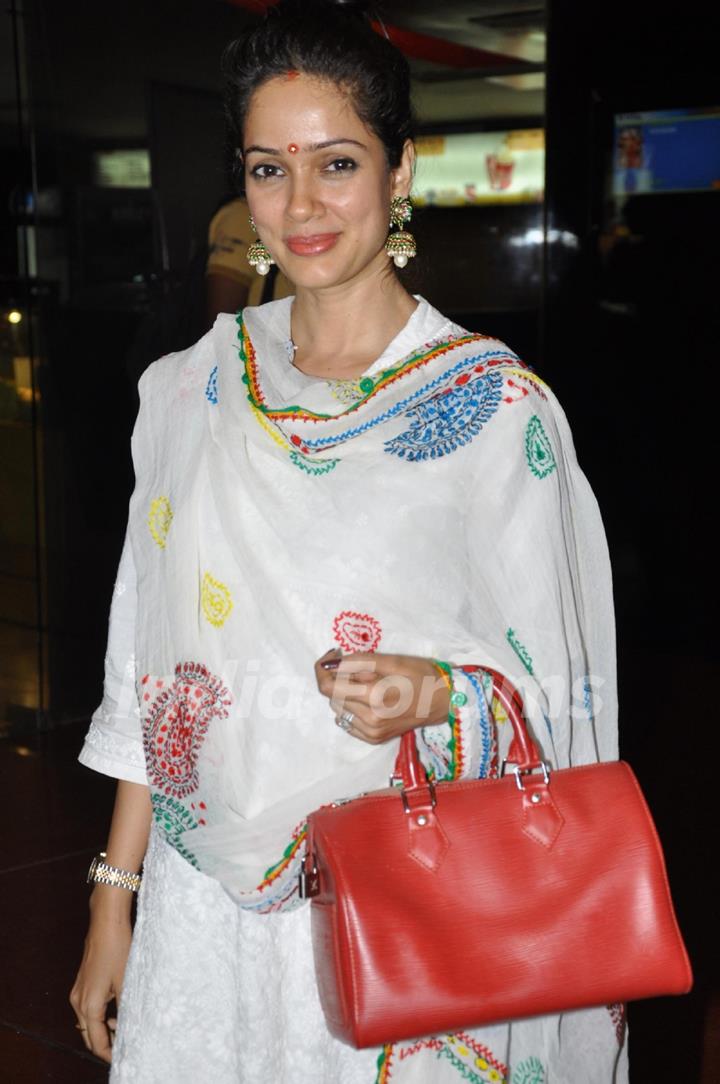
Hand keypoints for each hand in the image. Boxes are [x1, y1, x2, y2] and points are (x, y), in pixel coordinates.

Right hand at [69, 893, 132, 1062]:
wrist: (106, 922)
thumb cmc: (118, 949)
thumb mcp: (127, 981)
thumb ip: (127, 1008)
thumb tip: (131, 1027)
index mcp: (89, 1006)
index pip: (96, 1042)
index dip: (109, 1053)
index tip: (124, 1058)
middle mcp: (77, 1002)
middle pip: (88, 1036)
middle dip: (105, 1044)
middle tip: (126, 1045)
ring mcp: (77, 992)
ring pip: (87, 1023)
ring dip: (103, 1030)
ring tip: (124, 1029)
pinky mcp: (81, 984)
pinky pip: (87, 1010)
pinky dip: (99, 1017)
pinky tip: (116, 1012)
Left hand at [314, 650, 450, 744]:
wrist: (443, 702)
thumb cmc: (421, 675)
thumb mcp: (392, 660)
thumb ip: (359, 662)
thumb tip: (334, 663)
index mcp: (373, 697)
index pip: (328, 687)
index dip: (323, 668)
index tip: (334, 655)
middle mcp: (369, 719)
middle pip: (332, 696)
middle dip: (338, 678)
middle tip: (358, 666)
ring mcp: (371, 732)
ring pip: (339, 708)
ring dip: (345, 693)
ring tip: (368, 683)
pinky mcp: (373, 738)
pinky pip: (348, 721)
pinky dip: (352, 707)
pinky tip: (369, 699)